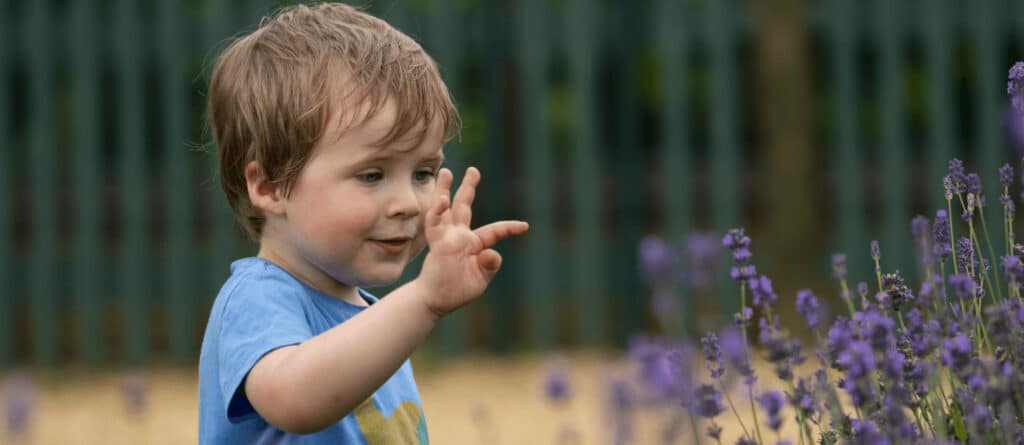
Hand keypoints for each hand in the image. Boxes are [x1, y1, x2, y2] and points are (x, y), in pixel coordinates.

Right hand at [416, 167, 528, 316]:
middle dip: (468, 187)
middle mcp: (460, 236)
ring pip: (447, 209)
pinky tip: (443, 200)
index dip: (509, 228)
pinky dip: (438, 211)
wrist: (436, 300)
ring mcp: (447, 238)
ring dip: (445, 191)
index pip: (495, 231)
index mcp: (475, 244)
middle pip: (464, 207)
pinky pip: (436, 224)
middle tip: (473, 170)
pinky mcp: (437, 243)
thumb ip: (489, 266)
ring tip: (447, 172)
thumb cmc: (458, 289)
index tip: (525, 226)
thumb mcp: (480, 280)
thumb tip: (493, 254)